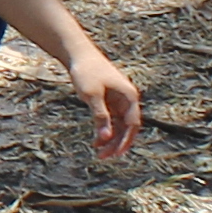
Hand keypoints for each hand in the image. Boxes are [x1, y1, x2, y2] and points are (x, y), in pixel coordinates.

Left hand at [59, 40, 144, 160]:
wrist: (79, 55)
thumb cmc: (87, 72)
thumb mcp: (92, 95)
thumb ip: (100, 116)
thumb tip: (107, 136)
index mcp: (129, 96)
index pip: (132, 124)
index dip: (126, 140)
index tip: (117, 154)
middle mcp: (127, 99)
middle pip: (126, 127)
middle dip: (116, 143)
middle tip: (103, 156)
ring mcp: (119, 100)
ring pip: (118, 125)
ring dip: (110, 139)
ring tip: (98, 152)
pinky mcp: (109, 101)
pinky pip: (111, 120)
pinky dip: (104, 130)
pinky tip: (96, 140)